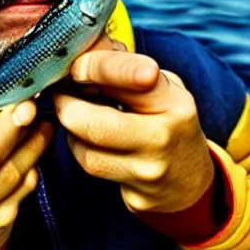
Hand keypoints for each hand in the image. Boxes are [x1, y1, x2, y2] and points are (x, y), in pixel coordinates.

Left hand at [53, 35, 214, 213]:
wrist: (190, 178)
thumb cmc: (166, 118)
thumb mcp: (158, 86)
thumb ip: (123, 68)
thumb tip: (79, 55)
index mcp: (173, 101)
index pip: (131, 76)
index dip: (94, 67)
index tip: (76, 67)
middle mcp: (162, 137)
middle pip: (92, 124)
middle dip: (66, 104)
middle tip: (59, 91)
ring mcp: (148, 170)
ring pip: (85, 151)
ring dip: (69, 127)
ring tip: (74, 112)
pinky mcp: (136, 195)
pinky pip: (91, 167)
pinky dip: (78, 147)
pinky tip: (84, 136)